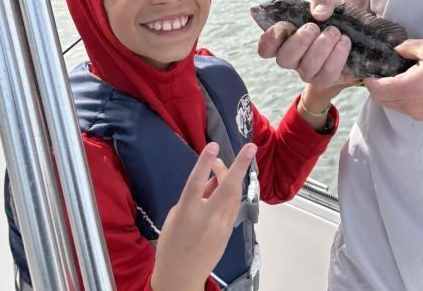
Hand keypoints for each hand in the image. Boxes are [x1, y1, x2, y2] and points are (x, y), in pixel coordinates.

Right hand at [151, 141, 256, 290]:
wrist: (181, 277)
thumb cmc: (171, 245)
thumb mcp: (175, 217)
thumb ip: (193, 197)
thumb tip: (209, 182)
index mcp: (187, 213)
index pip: (196, 183)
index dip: (205, 163)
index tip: (213, 145)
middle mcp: (207, 218)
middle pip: (227, 187)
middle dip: (241, 166)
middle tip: (250, 147)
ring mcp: (221, 225)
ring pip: (233, 195)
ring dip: (233, 176)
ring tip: (223, 165)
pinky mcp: (228, 232)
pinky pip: (232, 206)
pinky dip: (230, 193)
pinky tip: (224, 185)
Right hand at [257, 0, 357, 88]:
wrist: (358, 29)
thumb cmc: (336, 15)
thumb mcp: (330, 1)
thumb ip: (322, 0)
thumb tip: (319, 13)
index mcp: (286, 39)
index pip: (266, 48)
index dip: (270, 39)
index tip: (283, 25)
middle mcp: (295, 58)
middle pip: (284, 59)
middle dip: (298, 42)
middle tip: (313, 28)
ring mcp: (310, 71)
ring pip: (307, 68)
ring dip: (321, 47)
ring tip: (334, 32)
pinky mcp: (328, 78)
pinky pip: (328, 73)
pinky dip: (337, 55)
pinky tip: (344, 41)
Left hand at [364, 39, 422, 121]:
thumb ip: (408, 47)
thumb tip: (396, 50)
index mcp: (407, 89)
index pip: (376, 90)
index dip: (369, 80)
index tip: (368, 69)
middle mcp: (410, 106)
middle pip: (382, 101)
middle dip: (376, 87)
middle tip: (379, 71)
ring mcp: (419, 114)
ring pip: (394, 106)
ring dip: (389, 94)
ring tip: (395, 75)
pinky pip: (406, 109)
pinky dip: (401, 98)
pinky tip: (411, 83)